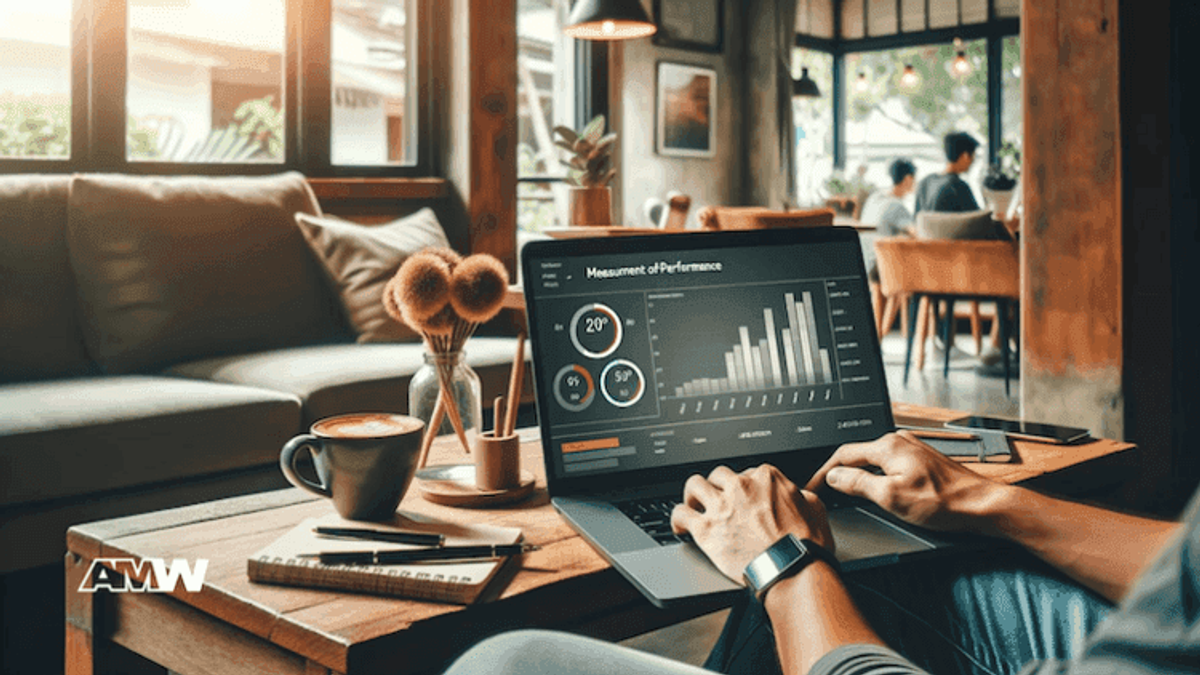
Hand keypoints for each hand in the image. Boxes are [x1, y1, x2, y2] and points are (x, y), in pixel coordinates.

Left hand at [671, 464, 833, 582]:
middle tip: (719, 500)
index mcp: (766, 478)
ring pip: (694, 485)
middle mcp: (741, 487)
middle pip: (719, 475)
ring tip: (694, 504)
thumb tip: (797, 494)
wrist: (794, 569)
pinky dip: (677, 519)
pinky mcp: (706, 530)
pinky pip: (680, 514)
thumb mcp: (815, 509)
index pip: (748, 472)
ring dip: (693, 494)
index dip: (746, 487)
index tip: (745, 498)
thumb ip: (800, 495)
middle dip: (718, 486)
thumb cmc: (806, 545)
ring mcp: (721, 506)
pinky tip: (680, 526)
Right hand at [806, 431, 1006, 531]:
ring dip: (857, 474)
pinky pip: (888, 464)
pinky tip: (877, 489)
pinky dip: (875, 476)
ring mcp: (911, 449)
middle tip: (826, 492)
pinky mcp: (921, 460)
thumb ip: (858, 484)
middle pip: (857, 455)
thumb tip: (834, 476)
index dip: (823, 472)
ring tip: (847, 492)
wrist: (980, 505)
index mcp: (888, 447)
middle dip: (839, 472)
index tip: (813, 486)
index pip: (843, 455)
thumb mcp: (891, 497)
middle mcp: (899, 442)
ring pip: (873, 460)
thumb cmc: (944, 502)